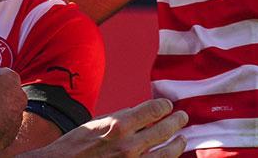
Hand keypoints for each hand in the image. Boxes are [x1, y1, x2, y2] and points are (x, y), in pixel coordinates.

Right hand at [22, 99, 187, 157]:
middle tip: (183, 118)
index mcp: (118, 125)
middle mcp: (129, 144)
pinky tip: (167, 157)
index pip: (152, 110)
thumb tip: (136, 113)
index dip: (164, 106)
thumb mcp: (94, 124)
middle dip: (176, 122)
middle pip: (164, 130)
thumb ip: (117, 119)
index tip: (168, 105)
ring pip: (166, 153)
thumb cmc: (74, 147)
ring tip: (182, 139)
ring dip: (177, 144)